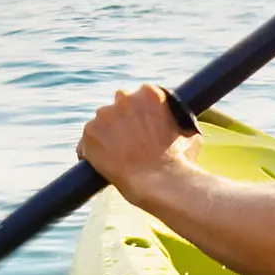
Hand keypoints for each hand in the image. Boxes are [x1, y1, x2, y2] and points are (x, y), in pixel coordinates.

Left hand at [77, 84, 199, 203]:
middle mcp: (124, 98)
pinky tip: (101, 166)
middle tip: (128, 142)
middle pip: (117, 106)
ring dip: (105, 136)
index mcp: (149, 93)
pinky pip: (85, 144)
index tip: (141, 128)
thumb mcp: (188, 132)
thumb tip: (175, 126)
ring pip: (100, 124)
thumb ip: (176, 121)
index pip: (138, 97)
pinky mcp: (90, 133)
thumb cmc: (178, 160)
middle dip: (120, 121)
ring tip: (115, 157)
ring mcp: (104, 115)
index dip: (139, 114)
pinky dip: (91, 154)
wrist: (160, 181)